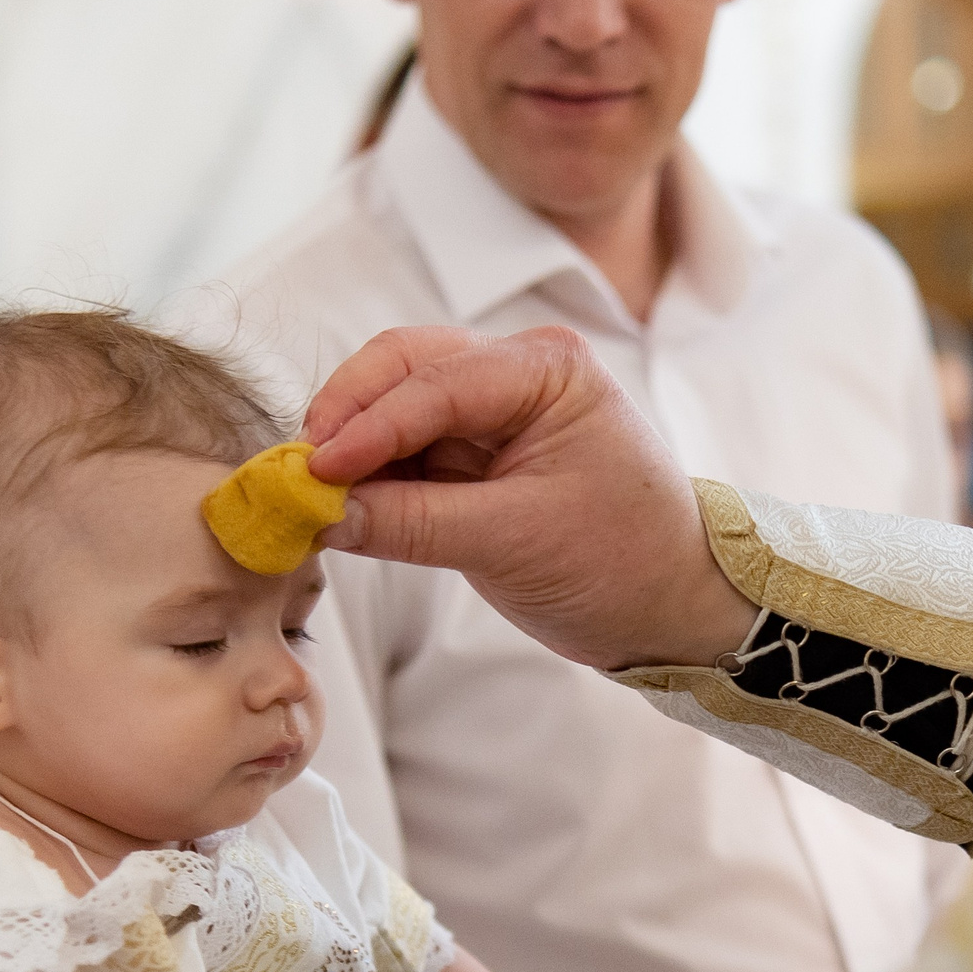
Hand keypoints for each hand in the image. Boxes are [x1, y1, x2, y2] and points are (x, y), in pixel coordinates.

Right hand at [304, 325, 756, 669]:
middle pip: (403, 368)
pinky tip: (341, 503)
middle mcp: (519, 371)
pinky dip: (370, 471)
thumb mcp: (516, 544)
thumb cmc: (624, 562)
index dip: (367, 427)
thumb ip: (414, 524)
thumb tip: (323, 514)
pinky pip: (406, 448)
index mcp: (548, 370)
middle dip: (347, 416)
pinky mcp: (475, 451)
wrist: (672, 603)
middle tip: (300, 473)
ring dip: (352, 445)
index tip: (314, 470)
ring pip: (395, 404)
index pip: (435, 383)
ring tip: (311, 494)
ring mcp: (494, 408)